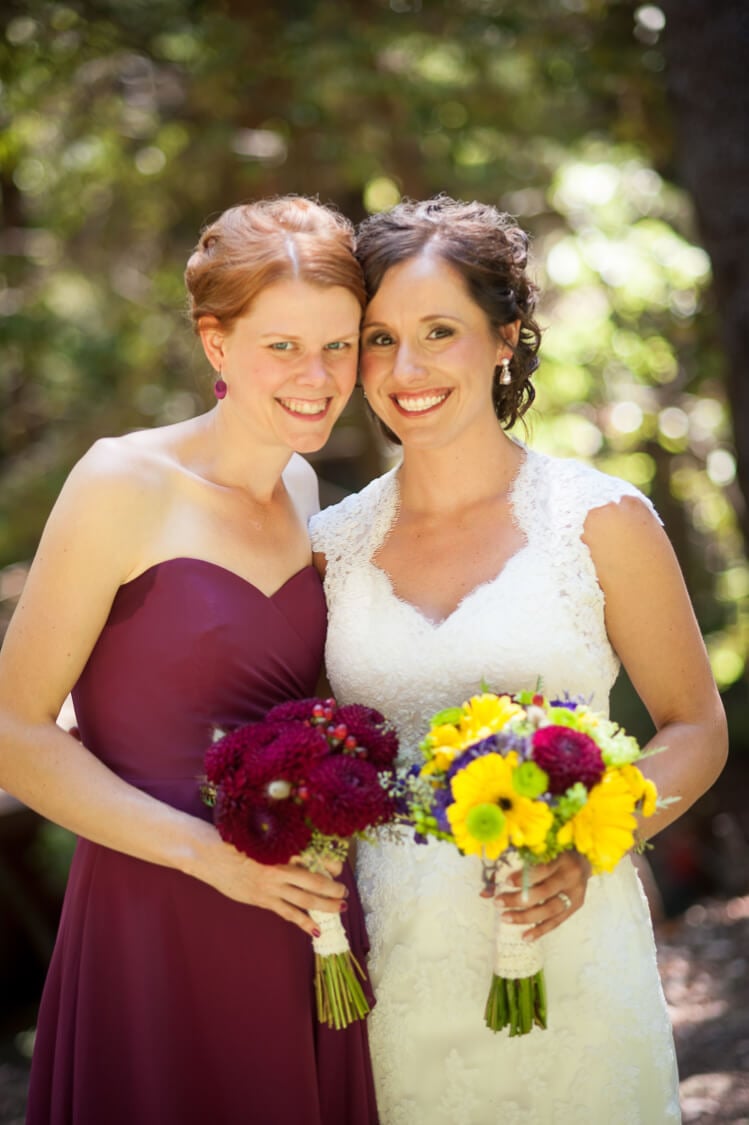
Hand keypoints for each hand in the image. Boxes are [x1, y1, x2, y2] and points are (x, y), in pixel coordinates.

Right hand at [198, 829, 347, 936]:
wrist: (208, 853)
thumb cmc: (234, 839)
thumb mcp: (260, 836)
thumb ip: (280, 843)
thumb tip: (303, 847)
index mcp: (281, 849)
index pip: (314, 857)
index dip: (330, 863)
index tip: (339, 867)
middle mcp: (279, 869)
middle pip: (314, 882)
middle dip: (333, 890)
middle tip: (345, 893)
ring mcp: (271, 887)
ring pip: (305, 900)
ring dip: (325, 906)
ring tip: (341, 909)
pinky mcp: (262, 900)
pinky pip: (287, 913)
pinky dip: (303, 922)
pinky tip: (316, 930)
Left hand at [494, 852, 590, 940]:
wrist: (583, 858)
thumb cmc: (554, 853)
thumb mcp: (537, 853)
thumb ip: (511, 868)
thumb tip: (485, 892)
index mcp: (561, 858)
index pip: (542, 868)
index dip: (524, 877)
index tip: (506, 882)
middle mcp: (570, 876)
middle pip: (544, 891)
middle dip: (519, 900)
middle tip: (499, 904)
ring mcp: (575, 893)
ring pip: (550, 909)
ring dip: (527, 917)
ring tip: (507, 919)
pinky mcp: (576, 906)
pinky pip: (557, 921)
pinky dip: (541, 930)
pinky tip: (526, 937)